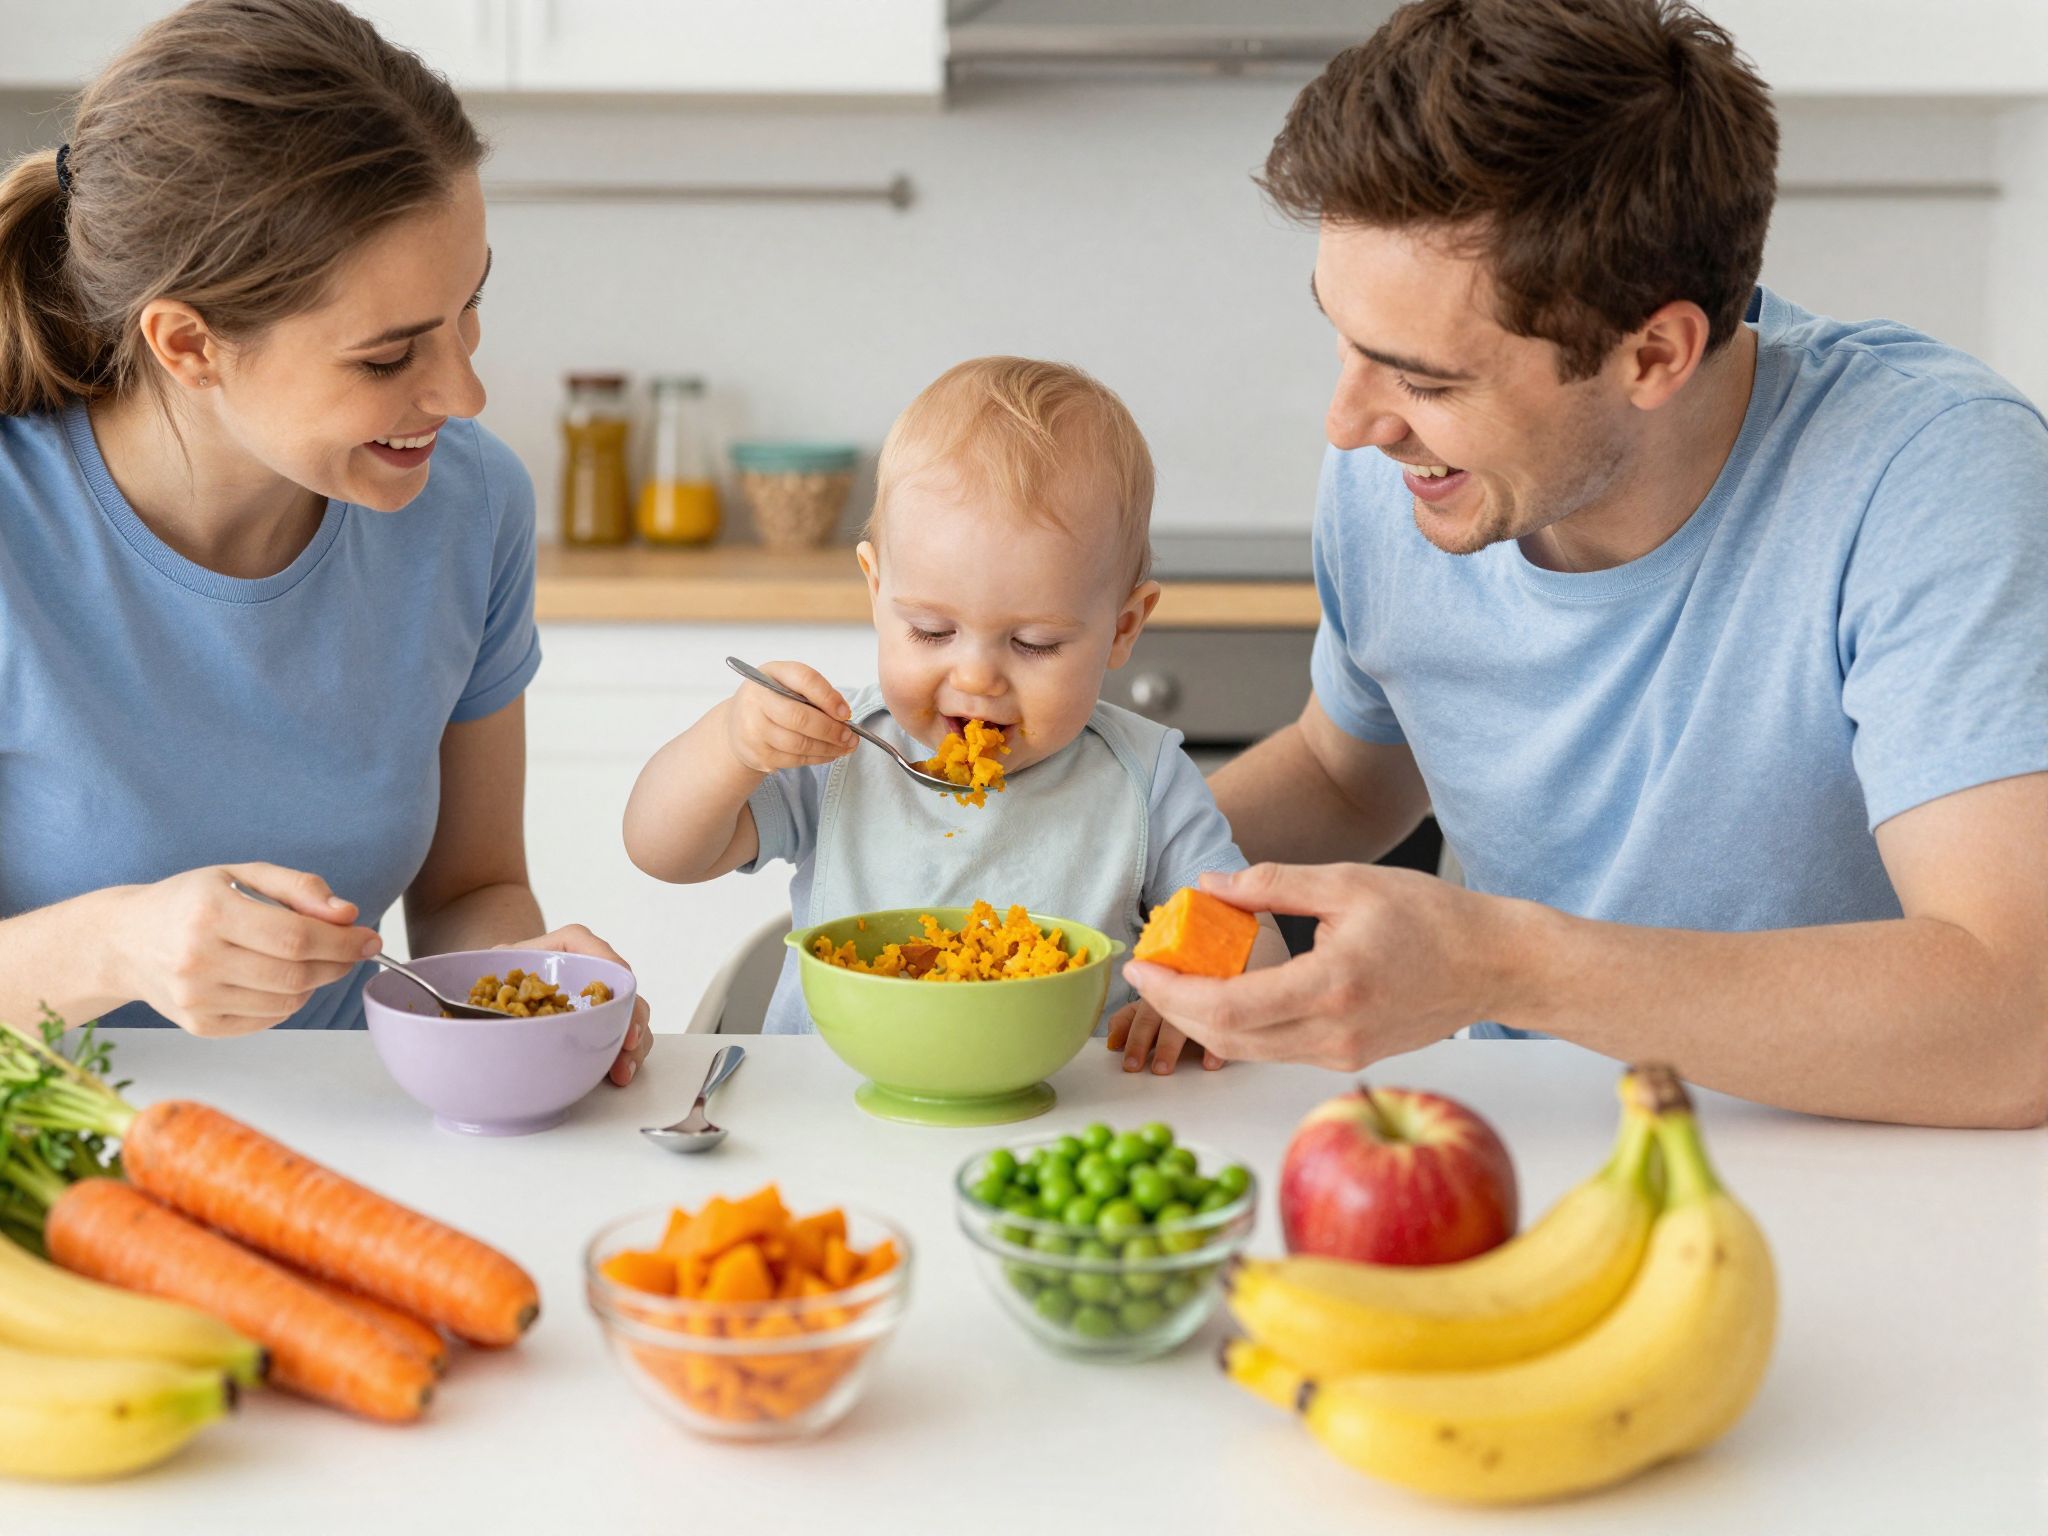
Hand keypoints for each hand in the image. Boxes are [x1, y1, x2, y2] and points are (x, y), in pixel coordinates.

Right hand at [111, 864, 379, 1037]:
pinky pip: (267, 1019)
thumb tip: (347, 914)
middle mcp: (197, 960)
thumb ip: (299, 887)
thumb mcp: (241, 874)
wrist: (124, 941)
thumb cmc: (191, 902)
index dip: (343, 941)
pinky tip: (275, 977)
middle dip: (337, 963)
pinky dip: (286, 1000)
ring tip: (307, 959)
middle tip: (352, 949)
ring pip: (287, 1002)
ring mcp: (195, 999)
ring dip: (313, 982)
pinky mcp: (198, 1026)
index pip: (296, 938)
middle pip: (296, 975)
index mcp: (210, 914)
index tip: (370, 937)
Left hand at [502, 924, 653, 1084]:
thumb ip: (489, 980)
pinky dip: (624, 1054)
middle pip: (623, 986)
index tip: (619, 995)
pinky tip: (617, 1074)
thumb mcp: (492, 970)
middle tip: (628, 1043)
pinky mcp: (601, 1022)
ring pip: (630, 1014)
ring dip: (633, 1043)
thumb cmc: (498, 973)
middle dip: (632, 1016)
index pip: (592, 947)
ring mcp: (598, 999)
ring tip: (622, 1071)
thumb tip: (472, 1008)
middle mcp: (589, 970)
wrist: (498, 986)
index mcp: (564, 948)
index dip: (611, 967)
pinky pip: (622, 1035)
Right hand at [726, 661, 855, 775]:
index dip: (828, 697)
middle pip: (800, 718)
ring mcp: (753, 730)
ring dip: (828, 748)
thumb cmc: (771, 701)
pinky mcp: (757, 755)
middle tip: (850, 736)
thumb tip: (843, 714)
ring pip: (799, 744)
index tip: (846, 713)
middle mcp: (756, 700)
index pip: (804, 679)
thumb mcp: (788, 683)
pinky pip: (794, 760)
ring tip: (845, 746)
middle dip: (831, 730)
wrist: (736, 726)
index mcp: (769, 674)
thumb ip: (814, 692)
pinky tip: (829, 753)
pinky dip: (818, 758)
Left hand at [1121, 863, 1511, 1070]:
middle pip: (1226, 1039)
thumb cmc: (1432, 917)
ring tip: (1173, 980)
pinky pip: (1275, 1049)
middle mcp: (1333, 1032)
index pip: (1228, 1006)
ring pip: (1247, 1051)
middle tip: (1145, 973)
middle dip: (1172, 1008)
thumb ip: (1272, 883)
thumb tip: (1208, 884)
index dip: (1172, 991)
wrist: (1494, 965)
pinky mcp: (1347, 1058)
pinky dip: (1237, 1026)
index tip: (1140, 965)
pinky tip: (1222, 994)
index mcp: (1332, 986)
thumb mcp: (1347, 882)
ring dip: (1200, 1020)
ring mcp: (1341, 1053)